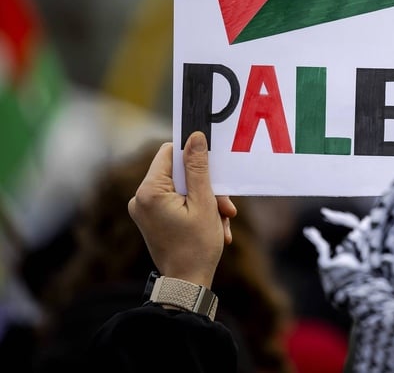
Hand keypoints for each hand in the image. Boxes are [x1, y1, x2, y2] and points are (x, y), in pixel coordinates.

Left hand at [128, 131, 236, 287]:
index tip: (214, 170)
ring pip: (182, 188)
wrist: (187, 284)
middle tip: (226, 206)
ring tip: (223, 221)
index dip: (194, 157)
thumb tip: (195, 137)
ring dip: (206, 201)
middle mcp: (140, 198)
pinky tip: (214, 226)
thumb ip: (198, 168)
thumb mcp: (204, 203)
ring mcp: (144, 210)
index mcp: (149, 192)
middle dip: (206, 187)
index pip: (169, 152)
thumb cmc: (197, 247)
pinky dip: (197, 209)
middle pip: (179, 173)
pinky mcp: (151, 219)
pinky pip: (177, 202)